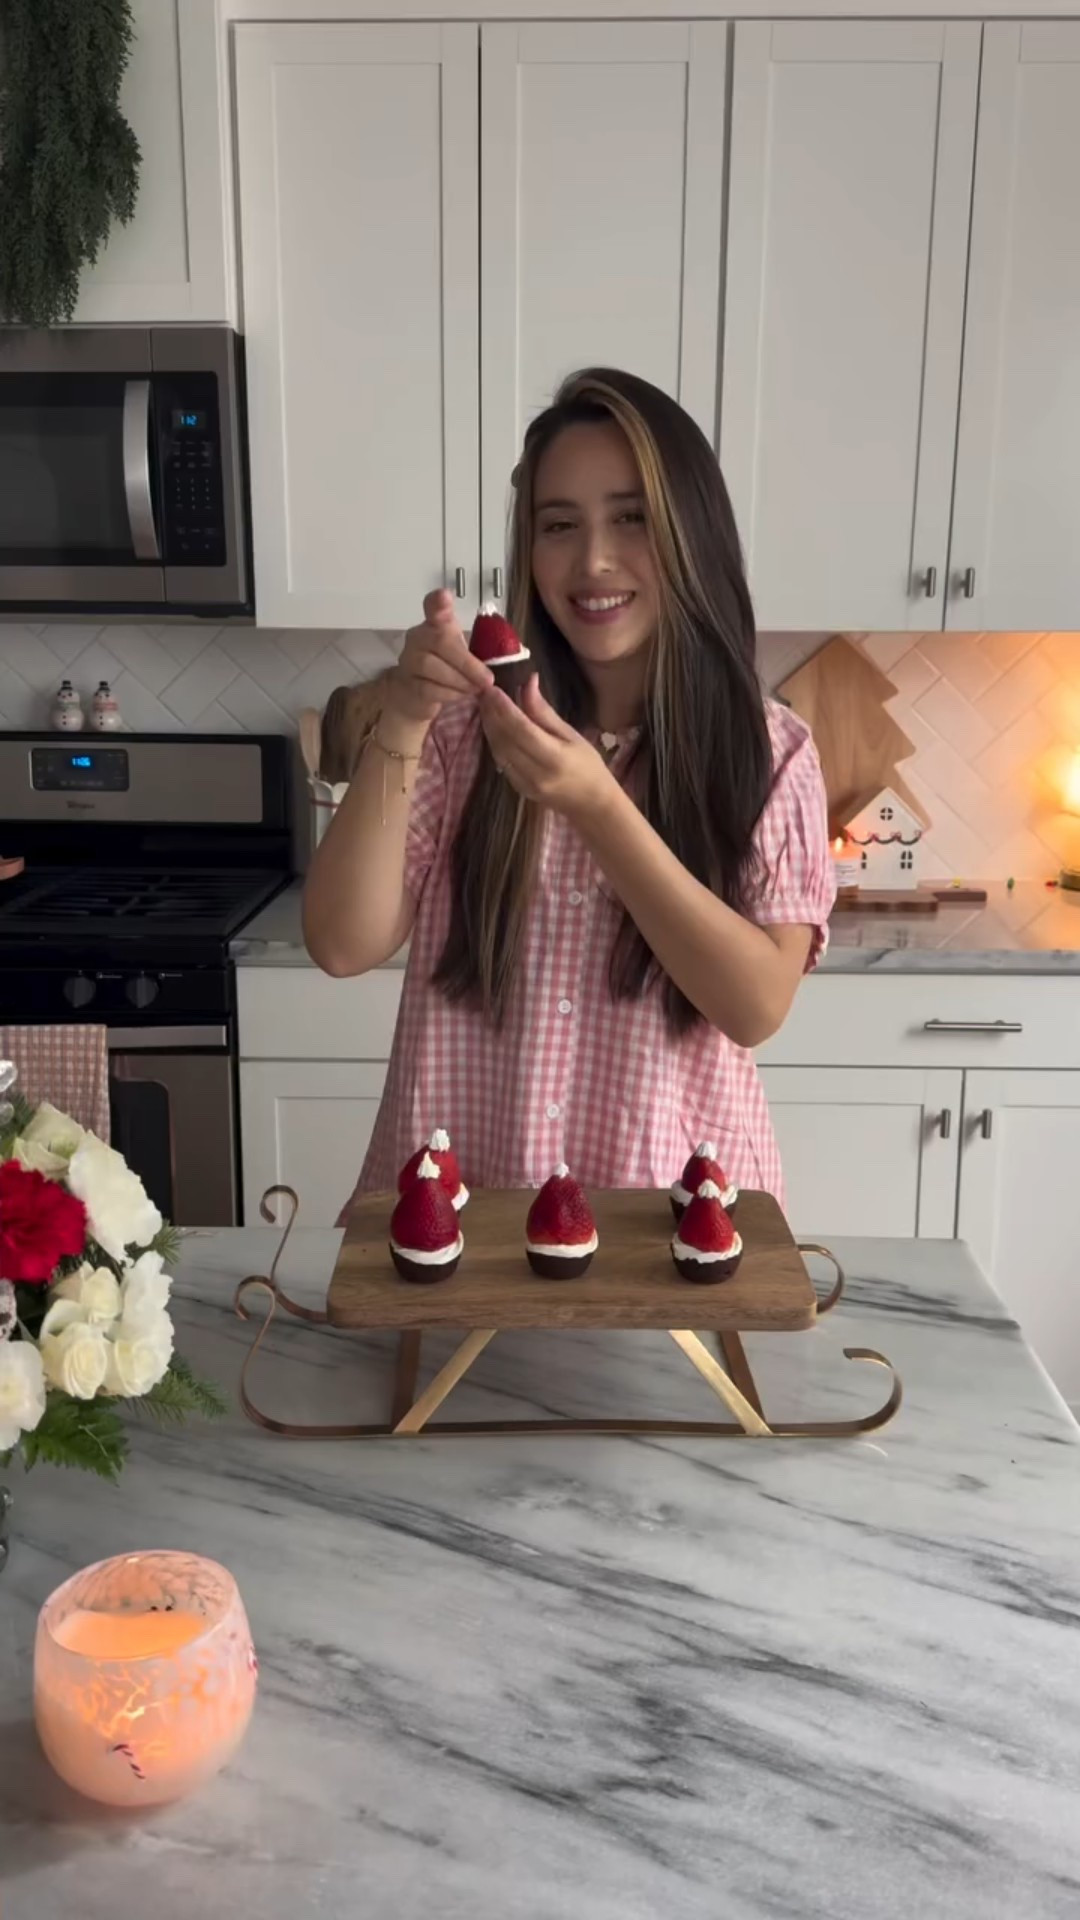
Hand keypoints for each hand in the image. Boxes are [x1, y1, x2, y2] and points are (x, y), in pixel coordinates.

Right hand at [382, 588, 493, 729]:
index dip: (438, 601)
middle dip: (467, 663)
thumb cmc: (447, 668)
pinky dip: (448, 693)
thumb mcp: (466, 652)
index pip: (433, 605)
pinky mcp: (407, 684)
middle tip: (487, 679)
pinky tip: (460, 695)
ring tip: (475, 689)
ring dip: (459, 680)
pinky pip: (428, 688)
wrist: (418, 695)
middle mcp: (418, 637)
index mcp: (436, 624)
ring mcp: (409, 660)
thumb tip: (514, 650)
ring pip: (431, 666)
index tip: (444, 597)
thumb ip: (483, 645)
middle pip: (439, 641)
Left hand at [480, 675, 616, 821]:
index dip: (505, 708)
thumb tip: (528, 682)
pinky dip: (495, 741)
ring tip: (485, 705)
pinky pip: (501, 761)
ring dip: (489, 727)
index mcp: (554, 758)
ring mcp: (524, 784)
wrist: (591, 804)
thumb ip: (544, 712)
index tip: (493, 689)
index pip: (522, 729)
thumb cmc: (588, 765)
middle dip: (492, 714)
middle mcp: (535, 773)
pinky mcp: (518, 789)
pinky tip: (493, 726)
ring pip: (498, 751)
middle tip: (484, 691)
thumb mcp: (572, 735)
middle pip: (505, 740)